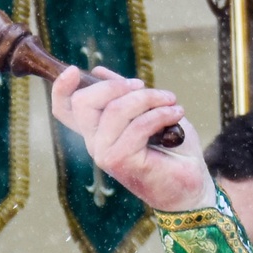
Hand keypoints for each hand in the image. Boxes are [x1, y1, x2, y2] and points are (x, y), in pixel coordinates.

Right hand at [49, 67, 214, 211]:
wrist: (190, 184)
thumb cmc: (171, 148)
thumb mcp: (147, 111)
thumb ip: (123, 94)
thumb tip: (97, 72)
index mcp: (97, 131)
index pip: (64, 110)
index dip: (61, 88)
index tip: (72, 69)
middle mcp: (95, 143)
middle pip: (83, 103)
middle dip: (115, 86)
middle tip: (142, 86)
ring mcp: (105, 154)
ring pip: (115, 110)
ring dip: (148, 98)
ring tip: (170, 101)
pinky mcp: (121, 162)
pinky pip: (137, 126)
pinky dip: (160, 114)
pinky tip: (176, 113)